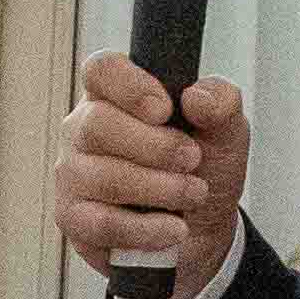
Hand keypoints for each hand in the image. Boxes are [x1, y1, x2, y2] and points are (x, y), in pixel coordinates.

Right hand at [57, 51, 249, 293]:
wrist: (201, 228)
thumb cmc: (201, 169)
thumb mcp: (226, 131)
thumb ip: (221, 103)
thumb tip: (197, 98)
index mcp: (114, 95)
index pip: (101, 70)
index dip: (129, 86)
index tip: (165, 110)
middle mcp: (84, 130)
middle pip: (97, 125)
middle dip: (157, 147)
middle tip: (193, 160)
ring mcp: (73, 175)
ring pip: (105, 178)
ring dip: (161, 189)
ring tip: (193, 194)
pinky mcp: (73, 218)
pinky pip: (102, 223)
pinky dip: (147, 228)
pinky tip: (173, 227)